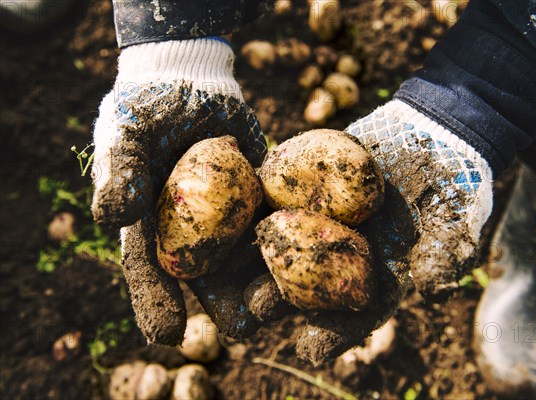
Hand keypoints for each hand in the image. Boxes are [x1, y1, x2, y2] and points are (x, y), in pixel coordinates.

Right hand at [91, 38, 266, 344]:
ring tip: (281, 304)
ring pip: (245, 254)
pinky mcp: (258, 195)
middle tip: (244, 332)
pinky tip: (309, 254)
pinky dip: (288, 236)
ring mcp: (228, 214)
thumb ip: (119, 171)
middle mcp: (192, 229)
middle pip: (206, 274)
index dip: (156, 300)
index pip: (149, 268)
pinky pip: (273, 218)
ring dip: (261, 279)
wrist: (192, 82)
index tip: (167, 334)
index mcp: (152, 224)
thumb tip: (112, 218)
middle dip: (224, 304)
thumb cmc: (148, 108)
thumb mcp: (126, 133)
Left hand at [248, 99, 492, 364]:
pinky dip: (258, 202)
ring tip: (225, 267)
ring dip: (256, 255)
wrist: (436, 136)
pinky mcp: (307, 184)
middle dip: (279, 295)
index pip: (353, 314)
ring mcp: (322, 219)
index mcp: (376, 277)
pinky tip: (232, 208)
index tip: (310, 349)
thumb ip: (445, 257)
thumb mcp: (456, 224)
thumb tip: (434, 289)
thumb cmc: (452, 188)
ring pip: (285, 241)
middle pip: (307, 282)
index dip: (332, 332)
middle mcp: (342, 254)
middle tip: (255, 307)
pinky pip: (280, 194)